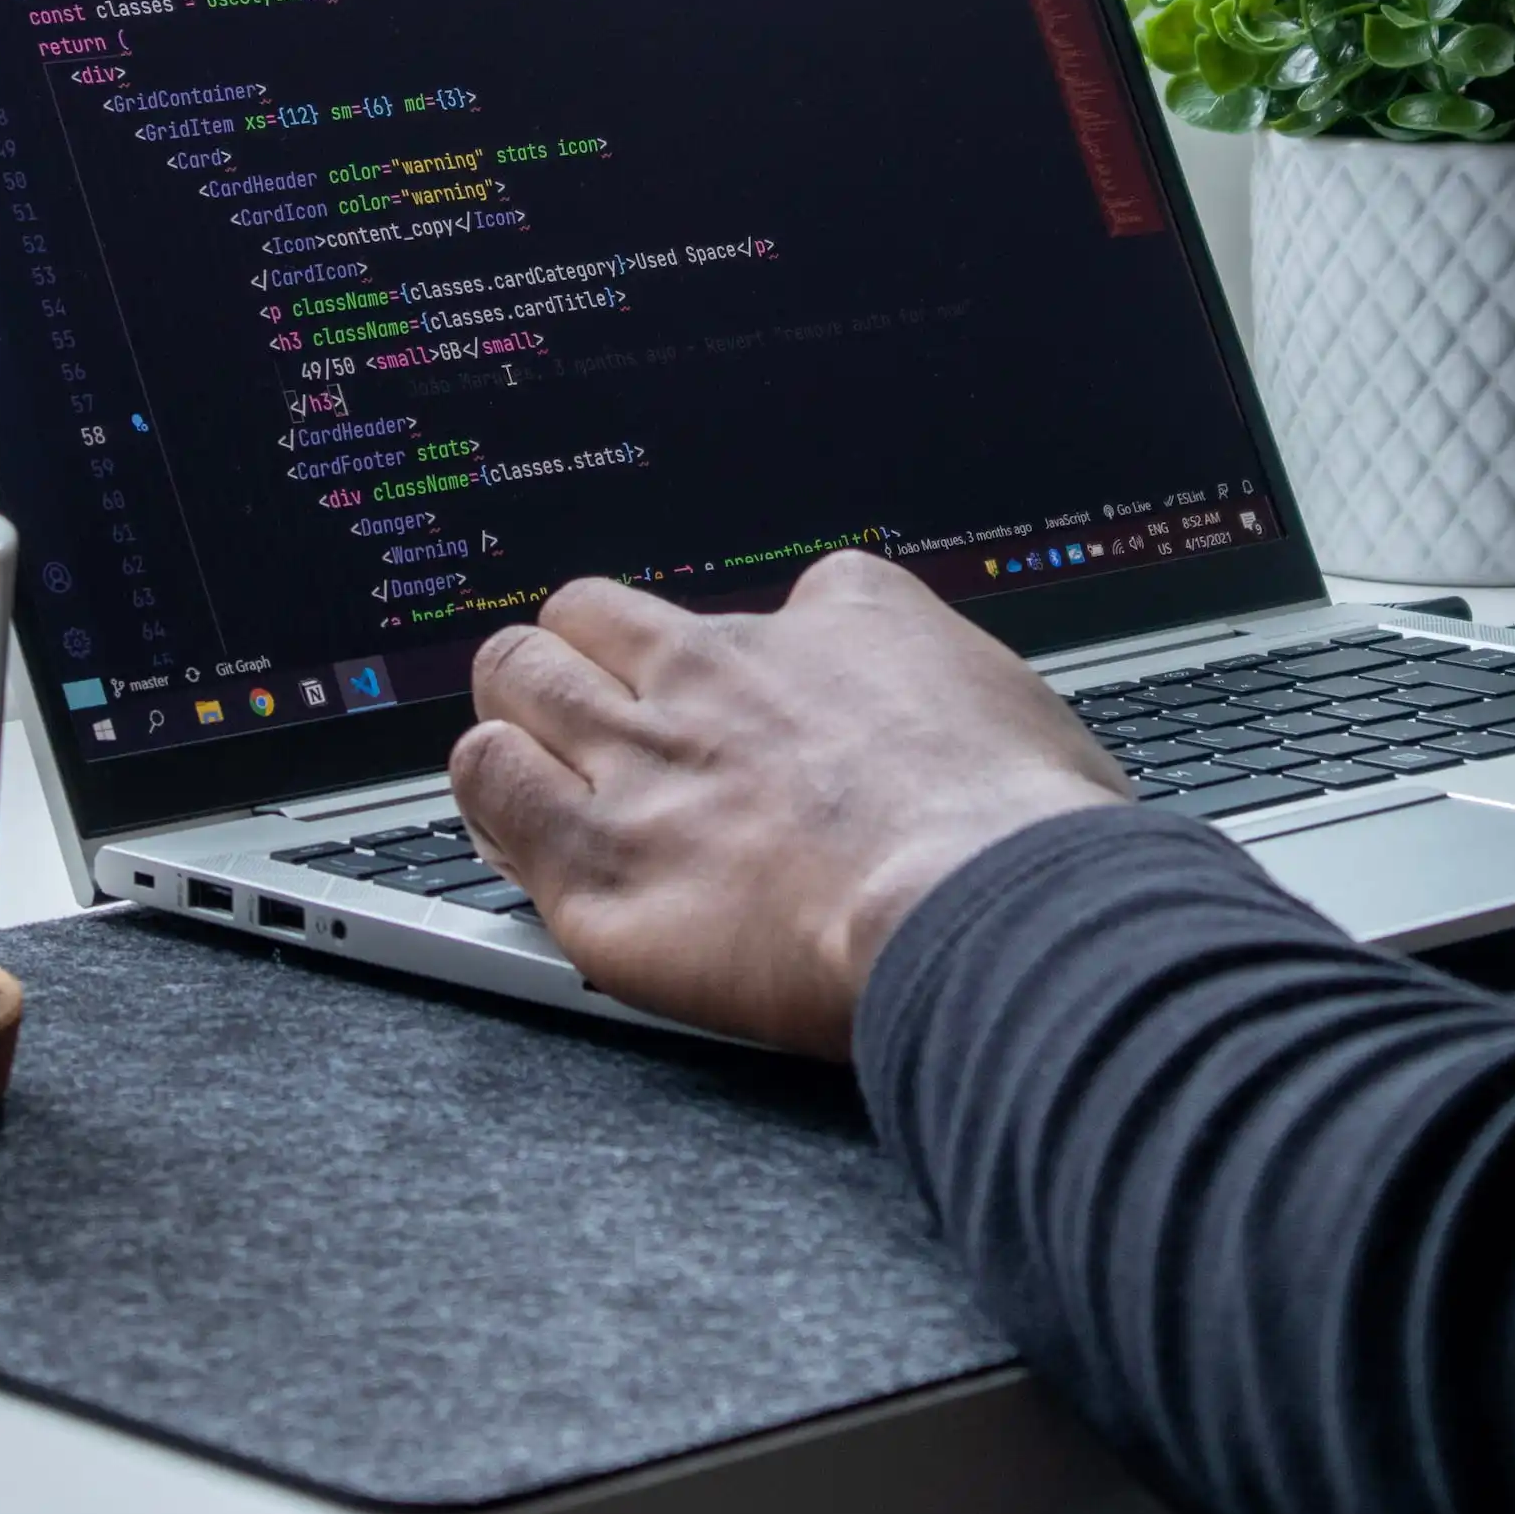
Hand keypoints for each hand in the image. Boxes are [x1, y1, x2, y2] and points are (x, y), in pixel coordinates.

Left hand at [447, 550, 1131, 1055]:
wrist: (983, 907)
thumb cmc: (1026, 835)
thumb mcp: (1020, 711)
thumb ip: (959, 704)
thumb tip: (969, 735)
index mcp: (842, 620)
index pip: (762, 606)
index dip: (747, 660)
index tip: (749, 709)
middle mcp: (724, 673)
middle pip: (594, 614)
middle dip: (583, 652)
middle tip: (592, 706)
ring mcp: (650, 759)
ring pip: (519, 676)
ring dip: (520, 708)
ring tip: (530, 748)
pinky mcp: (598, 861)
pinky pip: (488, 783)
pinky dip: (490, 787)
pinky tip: (507, 810)